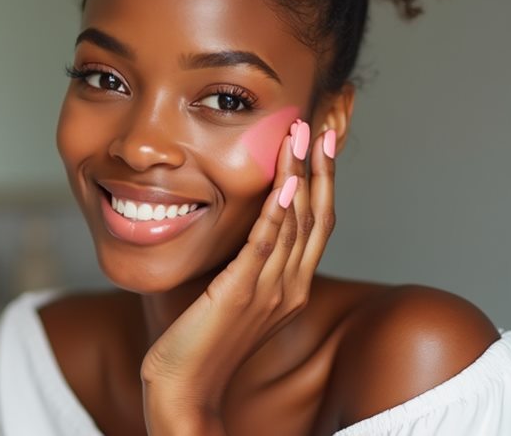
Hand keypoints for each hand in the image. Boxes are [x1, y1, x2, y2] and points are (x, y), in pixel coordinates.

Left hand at [141, 120, 336, 434]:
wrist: (185, 387)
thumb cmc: (201, 340)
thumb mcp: (234, 293)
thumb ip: (248, 262)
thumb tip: (246, 225)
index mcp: (292, 286)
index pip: (319, 221)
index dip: (324, 178)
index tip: (323, 140)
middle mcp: (290, 286)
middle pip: (318, 215)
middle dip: (322, 166)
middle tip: (322, 122)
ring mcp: (269, 291)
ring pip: (296, 223)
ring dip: (300, 174)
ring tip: (301, 134)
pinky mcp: (241, 293)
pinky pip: (265, 247)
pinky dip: (278, 213)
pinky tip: (284, 183)